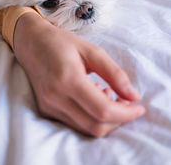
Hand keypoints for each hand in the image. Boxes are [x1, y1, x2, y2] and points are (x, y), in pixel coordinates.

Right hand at [14, 13, 145, 136]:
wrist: (30, 42)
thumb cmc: (62, 42)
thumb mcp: (92, 51)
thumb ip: (115, 73)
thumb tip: (134, 96)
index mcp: (68, 79)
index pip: (103, 110)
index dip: (126, 113)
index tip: (139, 107)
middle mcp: (56, 97)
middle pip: (96, 126)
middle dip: (118, 120)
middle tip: (127, 103)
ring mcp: (49, 106)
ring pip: (86, 128)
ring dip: (106, 120)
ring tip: (110, 95)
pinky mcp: (46, 110)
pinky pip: (75, 124)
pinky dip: (91, 117)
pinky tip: (95, 97)